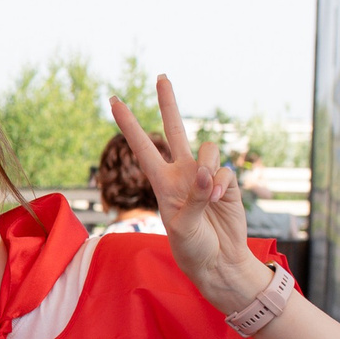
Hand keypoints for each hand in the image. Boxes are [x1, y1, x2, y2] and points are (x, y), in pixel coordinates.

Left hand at [110, 76, 268, 313]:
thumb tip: (206, 173)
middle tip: (161, 77)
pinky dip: (222, 183)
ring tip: (208, 195)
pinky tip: (218, 200)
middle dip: (168, 103)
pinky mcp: (226, 182)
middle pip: (174, 129)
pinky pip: (226, 170)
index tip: (113, 100)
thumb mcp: (184, 226)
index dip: (128, 123)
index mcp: (161, 182)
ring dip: (209, 167)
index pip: (142, 146)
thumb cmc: (192, 248)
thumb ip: (194, 196)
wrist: (219, 261)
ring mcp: (205, 175)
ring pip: (209, 149)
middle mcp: (181, 173)